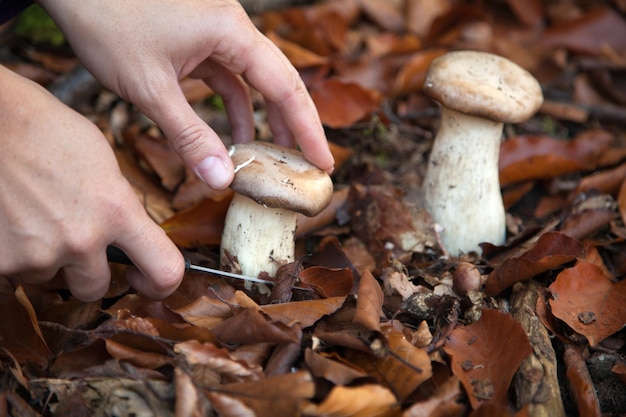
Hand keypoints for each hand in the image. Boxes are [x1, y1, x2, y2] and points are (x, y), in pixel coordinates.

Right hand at [0, 66, 183, 300]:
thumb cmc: (48, 132)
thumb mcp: (105, 165)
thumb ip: (121, 208)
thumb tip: (131, 239)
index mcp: (117, 211)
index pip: (165, 271)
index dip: (160, 284)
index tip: (143, 279)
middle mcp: (81, 239)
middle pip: (96, 289)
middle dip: (87, 272)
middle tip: (73, 244)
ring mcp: (38, 253)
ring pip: (51, 278)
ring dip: (46, 258)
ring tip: (35, 216)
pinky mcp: (1, 260)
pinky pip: (17, 271)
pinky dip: (15, 253)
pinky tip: (12, 220)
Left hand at [38, 0, 334, 189]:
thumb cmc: (106, 20)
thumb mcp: (151, 87)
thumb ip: (190, 136)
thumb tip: (222, 180)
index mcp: (231, 32)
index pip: (285, 87)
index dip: (308, 129)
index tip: (323, 162)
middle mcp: (231, 28)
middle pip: (276, 83)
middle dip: (290, 127)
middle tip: (303, 167)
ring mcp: (213, 31)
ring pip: (251, 82)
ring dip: (258, 120)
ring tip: (265, 160)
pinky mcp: (195, 37)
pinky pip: (224, 76)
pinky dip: (229, 106)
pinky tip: (228, 135)